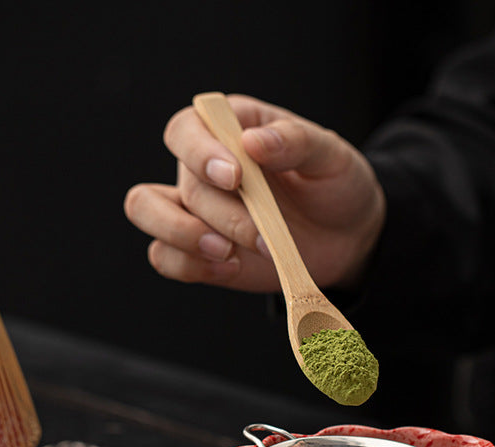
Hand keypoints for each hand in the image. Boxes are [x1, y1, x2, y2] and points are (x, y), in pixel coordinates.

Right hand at [124, 94, 385, 291]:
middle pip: (183, 183)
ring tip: (227, 254)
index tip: (234, 176)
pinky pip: (166, 258)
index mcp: (229, 130)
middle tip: (260, 234)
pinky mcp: (201, 252)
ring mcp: (198, 211)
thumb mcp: (330, 155)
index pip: (187, 129)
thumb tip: (253, 142)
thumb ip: (295, 141)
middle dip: (221, 214)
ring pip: (147, 211)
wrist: (347, 234)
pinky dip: (189, 266)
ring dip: (182, 235)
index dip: (200, 152)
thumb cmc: (335, 184)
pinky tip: (229, 269)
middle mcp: (203, 168)